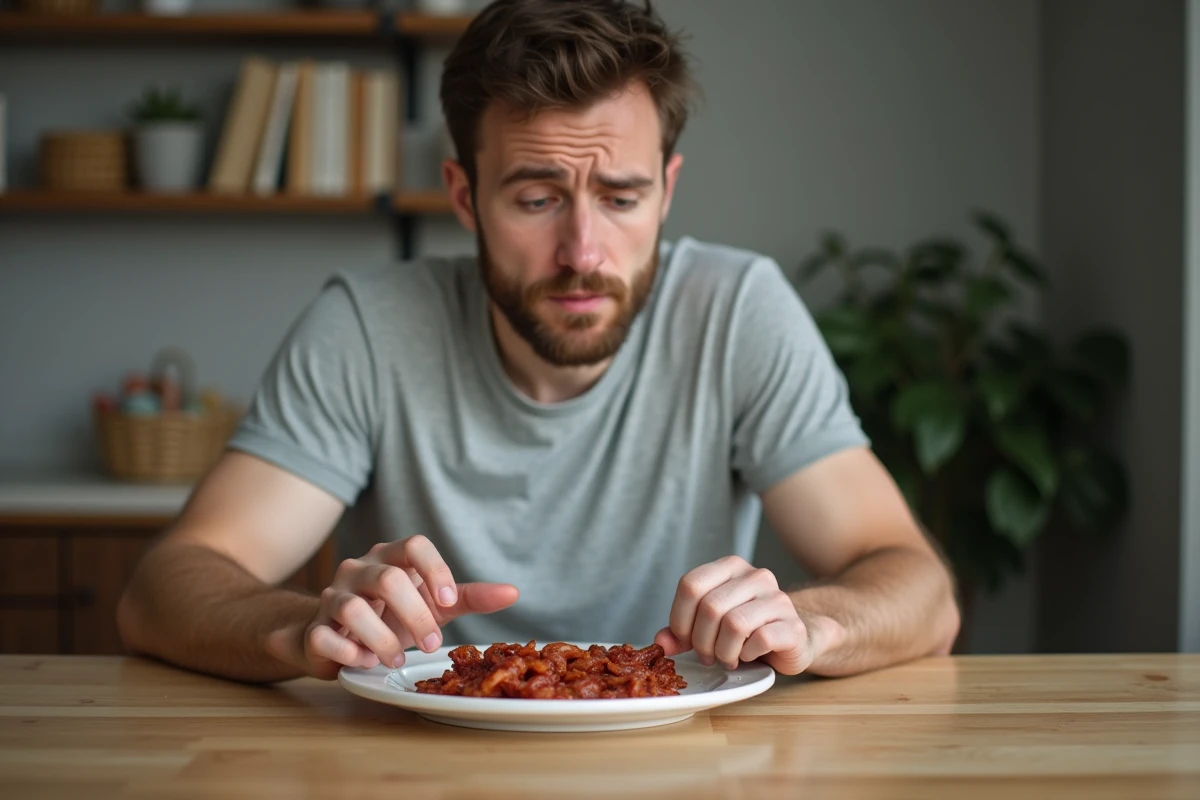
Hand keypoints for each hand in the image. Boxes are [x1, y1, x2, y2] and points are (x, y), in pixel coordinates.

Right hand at [268, 535, 517, 679]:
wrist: (336, 637)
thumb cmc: (391, 614)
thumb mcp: (433, 604)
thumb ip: (467, 596)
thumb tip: (513, 592)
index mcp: (390, 557)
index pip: (414, 544)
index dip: (434, 570)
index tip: (448, 602)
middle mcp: (359, 569)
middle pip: (387, 579)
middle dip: (416, 615)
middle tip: (431, 644)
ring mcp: (333, 597)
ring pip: (354, 609)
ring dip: (383, 639)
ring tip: (396, 660)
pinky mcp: (315, 628)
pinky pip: (326, 636)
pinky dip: (350, 653)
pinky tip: (364, 662)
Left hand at [653, 555, 843, 674]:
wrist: (793, 639)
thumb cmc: (746, 631)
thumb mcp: (709, 627)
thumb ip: (682, 633)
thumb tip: (661, 642)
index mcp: (730, 567)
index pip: (690, 584)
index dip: (680, 618)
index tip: (684, 639)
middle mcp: (755, 576)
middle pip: (710, 607)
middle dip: (701, 641)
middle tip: (707, 656)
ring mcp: (777, 598)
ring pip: (734, 624)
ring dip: (723, 651)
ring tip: (726, 658)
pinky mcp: (792, 625)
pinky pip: (760, 639)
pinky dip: (746, 655)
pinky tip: (748, 656)